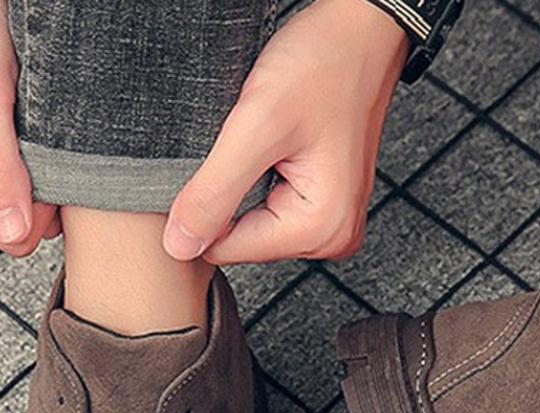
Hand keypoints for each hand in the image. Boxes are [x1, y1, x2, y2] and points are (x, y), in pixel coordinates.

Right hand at [0, 0, 58, 253]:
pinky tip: (68, 134)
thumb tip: (12, 232)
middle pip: (23, 222)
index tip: (47, 181)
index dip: (29, 218)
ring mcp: (2, 158)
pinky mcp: (27, 142)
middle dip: (47, 200)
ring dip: (61, 178)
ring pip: (42, 202)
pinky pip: (55, 174)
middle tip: (59, 152)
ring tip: (62, 137)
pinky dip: (69, 161)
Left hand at [163, 0, 408, 264]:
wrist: (361, 36)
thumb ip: (215, 192)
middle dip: (229, 194)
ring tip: (264, 142)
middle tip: (246, 143)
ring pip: (255, 224)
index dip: (205, 206)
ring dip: (244, 184)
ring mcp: (332, 224)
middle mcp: (332, 238)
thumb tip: (179, 247)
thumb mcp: (256, 128)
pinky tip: (272, 149)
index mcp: (320, 229)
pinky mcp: (326, 207)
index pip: (229, 249)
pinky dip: (259, 180)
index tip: (217, 159)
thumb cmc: (322, 68)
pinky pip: (273, 209)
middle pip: (244, 240)